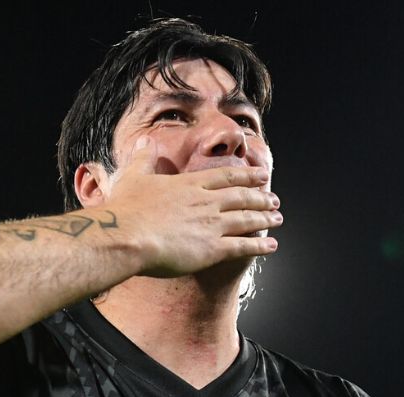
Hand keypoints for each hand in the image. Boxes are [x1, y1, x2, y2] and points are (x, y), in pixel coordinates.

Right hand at [102, 136, 281, 276]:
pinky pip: (243, 247)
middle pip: (242, 197)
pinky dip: (260, 246)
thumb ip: (143, 159)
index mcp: (190, 184)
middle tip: (275, 200)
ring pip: (247, 220)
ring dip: (265, 219)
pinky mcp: (213, 249)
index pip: (226, 177)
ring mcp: (212, 225)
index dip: (247, 176)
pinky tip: (272, 246)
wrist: (125, 236)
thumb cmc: (126, 209)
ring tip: (278, 218)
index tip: (261, 175)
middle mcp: (207, 202)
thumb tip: (144, 140)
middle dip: (261, 198)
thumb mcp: (133, 177)